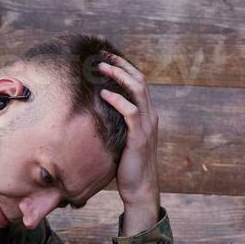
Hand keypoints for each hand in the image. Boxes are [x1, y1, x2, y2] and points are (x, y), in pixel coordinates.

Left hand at [96, 53, 160, 230]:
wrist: (140, 188)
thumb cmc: (127, 166)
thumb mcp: (121, 140)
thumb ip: (115, 124)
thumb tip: (94, 113)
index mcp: (147, 115)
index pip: (138, 83)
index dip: (123, 68)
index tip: (106, 58)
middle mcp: (150, 116)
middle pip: (139, 80)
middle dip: (121, 65)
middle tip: (102, 55)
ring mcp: (147, 126)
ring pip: (137, 91)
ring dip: (119, 76)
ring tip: (101, 67)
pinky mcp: (139, 137)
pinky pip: (131, 112)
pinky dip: (118, 100)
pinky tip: (104, 93)